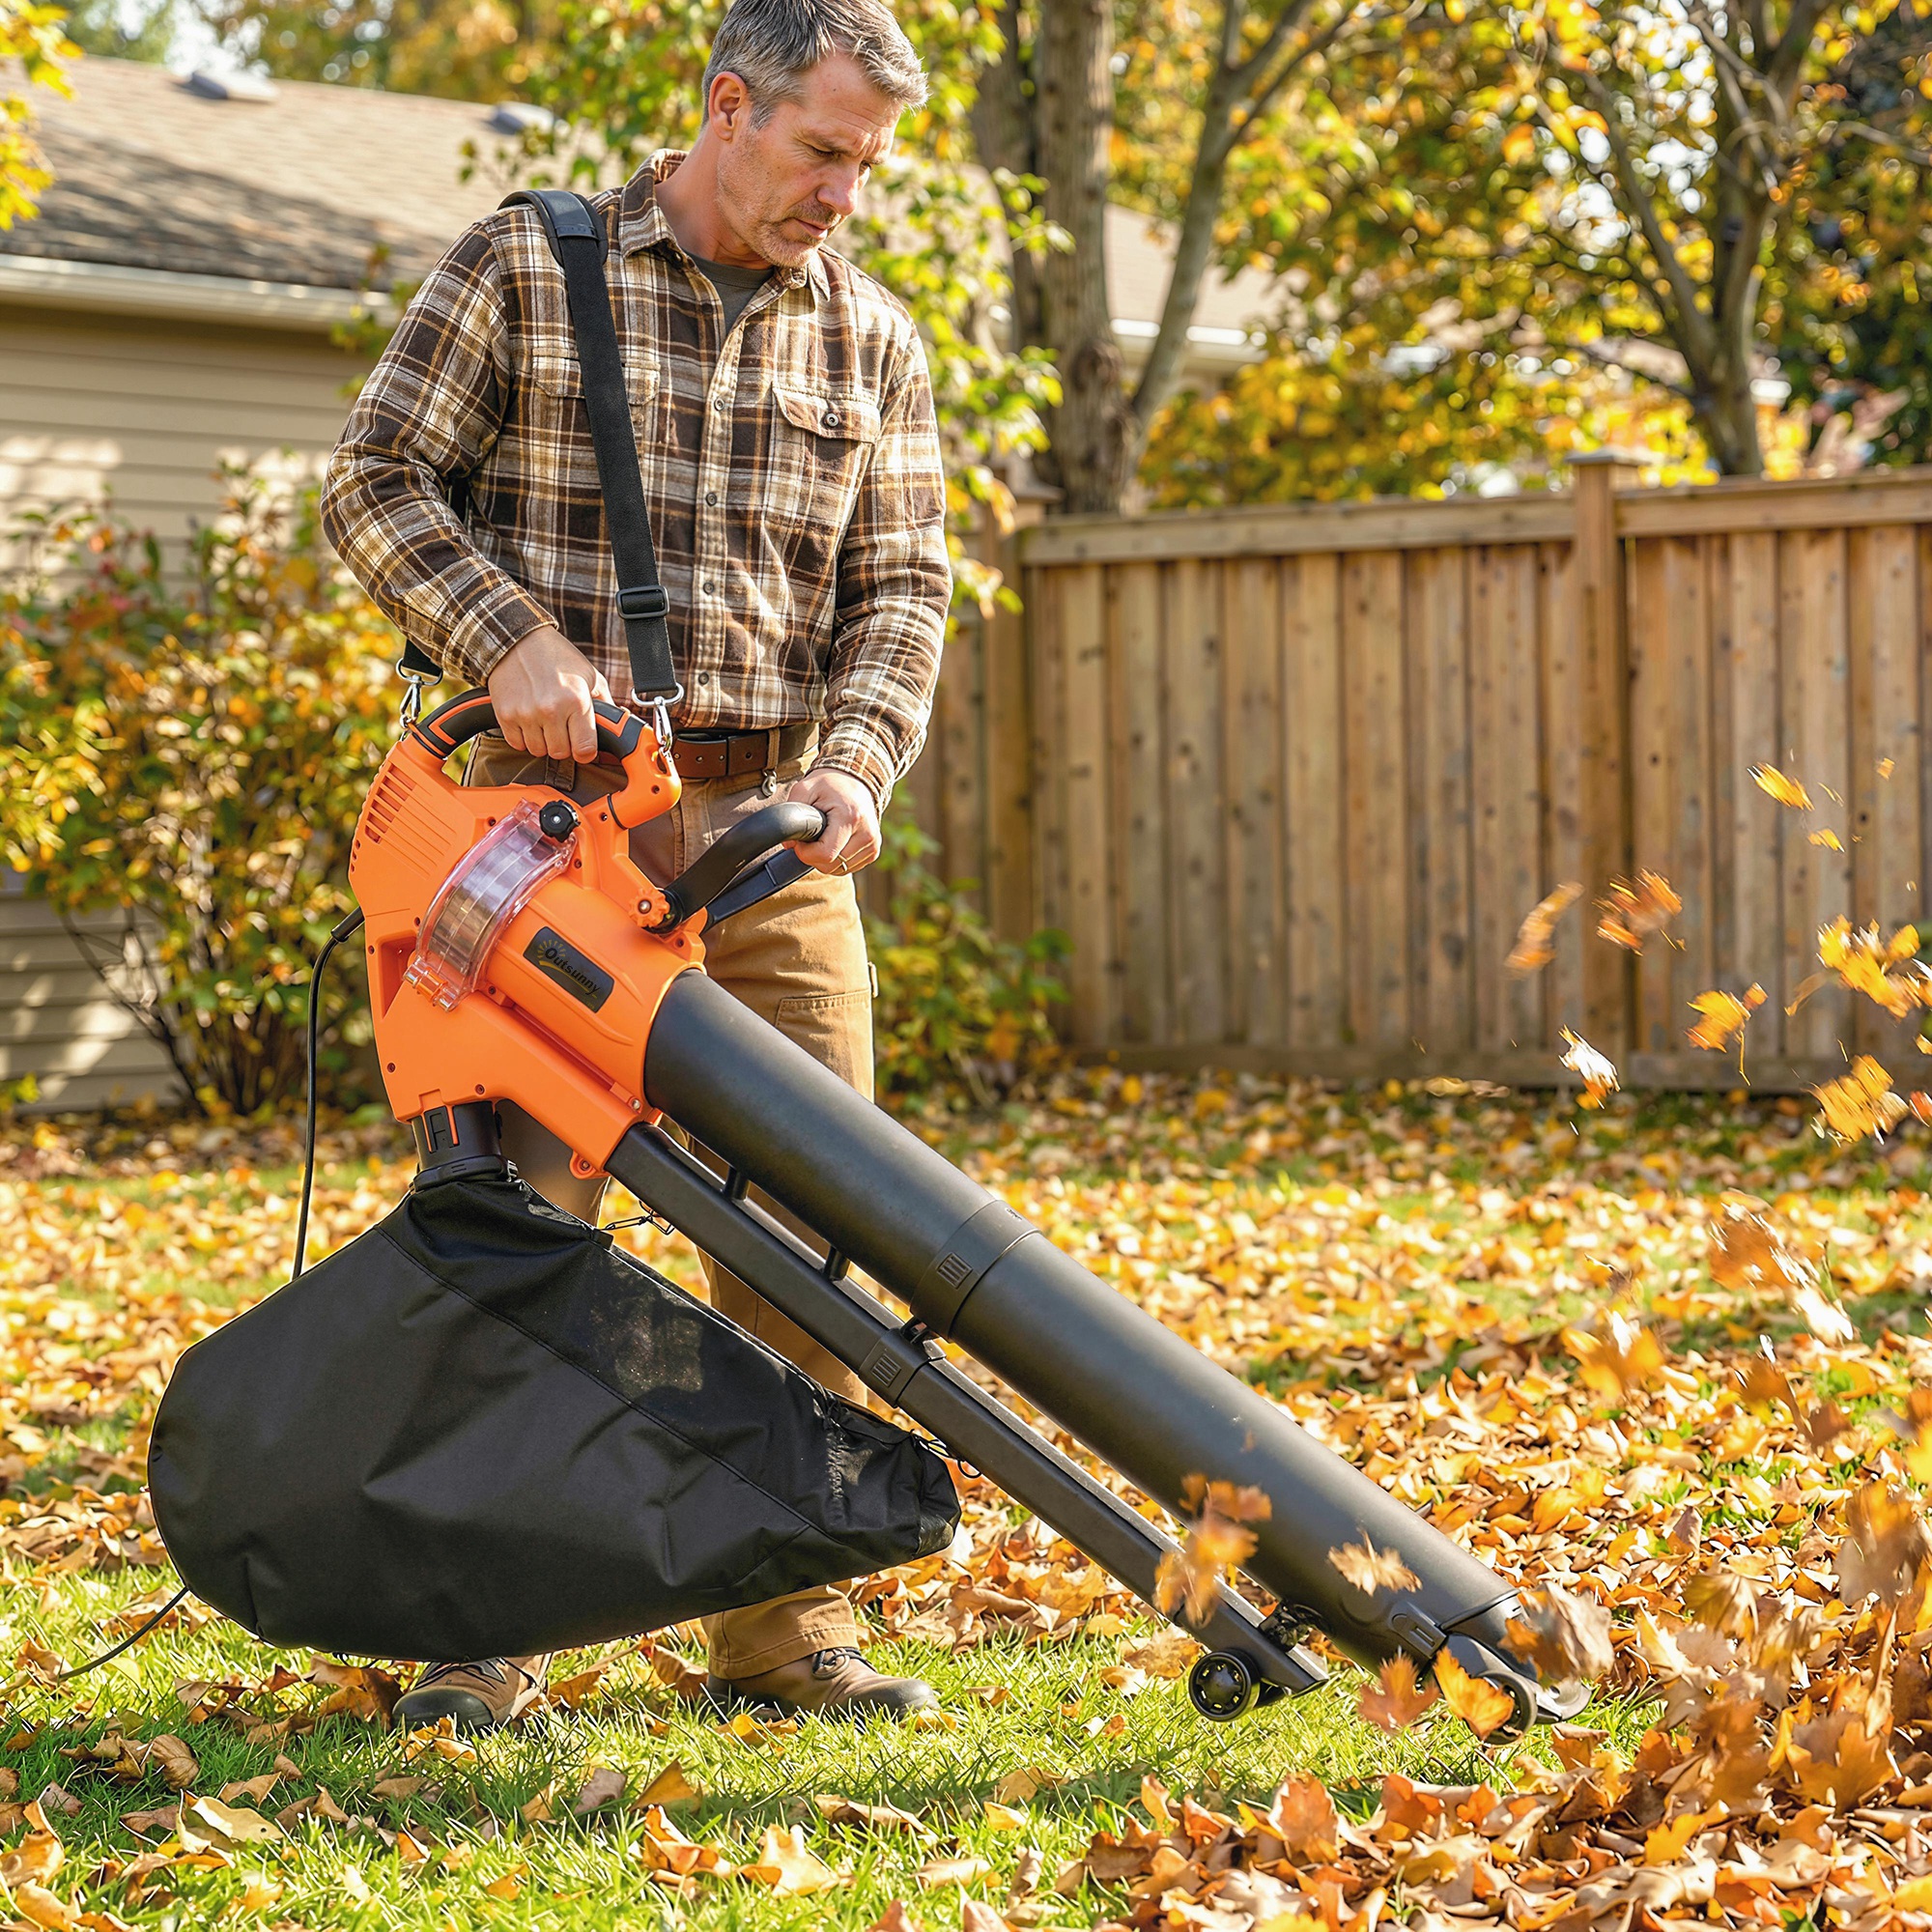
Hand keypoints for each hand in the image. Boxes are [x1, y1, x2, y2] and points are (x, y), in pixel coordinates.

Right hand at [487, 625, 610, 761]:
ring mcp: (526, 714)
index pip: (584, 749)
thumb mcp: (590, 675)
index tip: (583, 746)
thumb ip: (605, 704)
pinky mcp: (505, 715)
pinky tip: (529, 721)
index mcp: (576, 701)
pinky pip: (518, 744)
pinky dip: (524, 738)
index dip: (586, 751)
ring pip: (538, 750)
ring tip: (545, 721)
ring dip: (544, 742)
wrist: (517, 639)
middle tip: (563, 728)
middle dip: (564, 744)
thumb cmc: (557, 656)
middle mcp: (551, 709)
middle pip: (561, 753)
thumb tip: (619, 726)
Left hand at [786, 767, 879, 875]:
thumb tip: (789, 845)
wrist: (855, 780)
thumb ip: (792, 814)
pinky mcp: (874, 850)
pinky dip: (837, 860)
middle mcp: (867, 833)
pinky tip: (835, 842)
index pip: (826, 853)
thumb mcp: (805, 788)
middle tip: (811, 836)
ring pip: (839, 869)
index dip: (806, 853)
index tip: (801, 840)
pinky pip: (848, 868)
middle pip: (832, 865)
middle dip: (814, 856)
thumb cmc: (829, 785)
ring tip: (824, 836)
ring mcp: (872, 843)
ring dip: (826, 858)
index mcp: (850, 817)